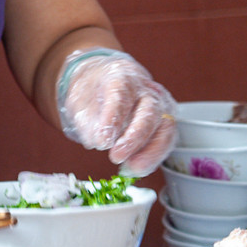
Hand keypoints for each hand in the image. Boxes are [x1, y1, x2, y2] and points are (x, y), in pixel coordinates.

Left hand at [56, 49, 177, 175]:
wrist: (105, 84)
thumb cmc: (92, 94)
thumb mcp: (78, 103)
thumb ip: (86, 122)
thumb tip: (96, 142)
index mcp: (121, 77)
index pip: (121, 95)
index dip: (113, 119)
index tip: (102, 142)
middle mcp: (146, 89)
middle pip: (148, 112)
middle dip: (134, 138)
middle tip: (116, 157)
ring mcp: (161, 104)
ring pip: (165, 127)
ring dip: (150, 151)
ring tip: (132, 169)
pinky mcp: (166, 121)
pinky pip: (167, 140)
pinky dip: (154, 156)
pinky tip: (138, 167)